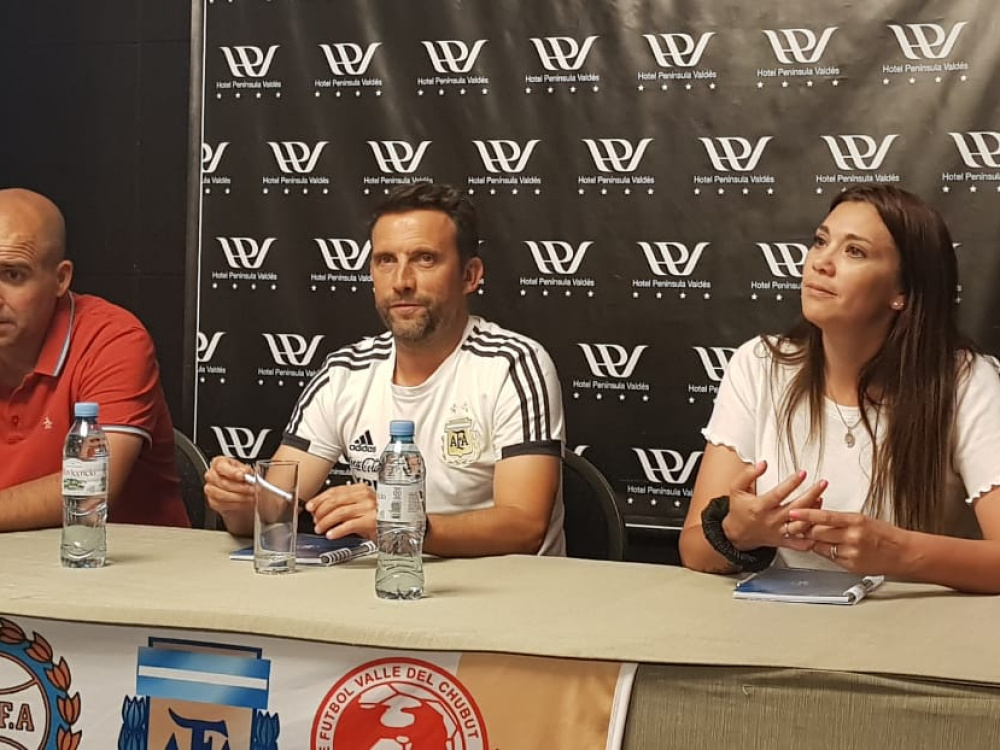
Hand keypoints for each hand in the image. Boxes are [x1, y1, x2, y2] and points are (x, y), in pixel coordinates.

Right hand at [203, 456, 253, 515]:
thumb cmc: (243, 478)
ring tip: (250, 497)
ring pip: (221, 495)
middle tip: (251, 489)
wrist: (243, 491)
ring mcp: (210, 489)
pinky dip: (235, 505)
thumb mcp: (247, 470)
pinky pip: (221, 504)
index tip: (243, 476)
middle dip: (239, 487)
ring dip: (238, 497)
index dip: (233, 472)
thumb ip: (246, 471)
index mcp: (219, 463)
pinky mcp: (212, 501)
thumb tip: (246, 473)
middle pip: (222, 482)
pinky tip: (244, 503)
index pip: (221, 466)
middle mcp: (211, 475)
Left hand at [306, 483, 376, 540]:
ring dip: (326, 521)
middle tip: (315, 520)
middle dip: (321, 511)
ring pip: (339, 512)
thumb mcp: (362, 506)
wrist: (398, 526)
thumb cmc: (379, 517)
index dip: (319, 499)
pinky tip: (331, 534)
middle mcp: (365, 496)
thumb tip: (322, 509)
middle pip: (335, 500)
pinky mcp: (371, 521)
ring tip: (320, 528)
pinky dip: (337, 530)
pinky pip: (349, 525)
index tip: (310, 506)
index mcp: (361, 489)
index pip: (335, 490)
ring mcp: (368, 508)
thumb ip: (344, 504)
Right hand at [722, 461, 825, 551]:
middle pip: (795, 509)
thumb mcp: (737, 489)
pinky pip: (802, 542)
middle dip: (811, 494)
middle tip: (821, 483)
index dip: (792, 483)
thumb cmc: (739, 510)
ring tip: (821, 498)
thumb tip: (762, 464)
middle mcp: (771, 521)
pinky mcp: (785, 542)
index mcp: (759, 507)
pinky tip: (818, 523)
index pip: (778, 494)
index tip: (802, 473)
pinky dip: (813, 535)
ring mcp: (779, 532)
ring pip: (801, 525)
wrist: (737, 534)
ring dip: (814, 512)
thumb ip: (748, 474)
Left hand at [789, 508, 906, 574]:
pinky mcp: (850, 565)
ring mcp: (851, 553)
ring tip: (814, 537)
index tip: (793, 512)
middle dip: (805, 530)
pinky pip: (829, 558)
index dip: (805, 514)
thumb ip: (840, 520)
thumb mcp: (862, 519)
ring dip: (814, 542)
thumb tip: (818, 518)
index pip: (824, 516)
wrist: (903, 553)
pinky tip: (831, 548)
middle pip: (817, 533)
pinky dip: (826, 552)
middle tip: (798, 526)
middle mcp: (852, 537)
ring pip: (820, 546)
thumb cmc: (884, 534)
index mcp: (855, 521)